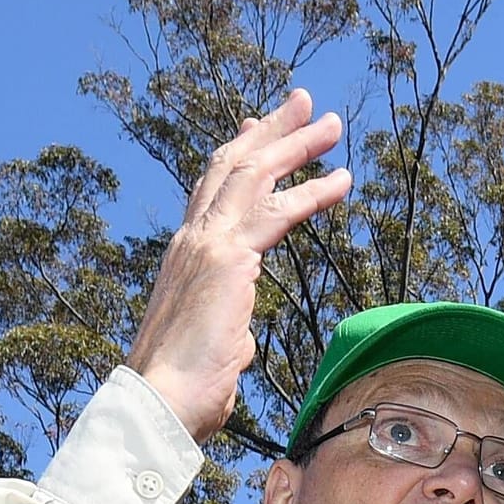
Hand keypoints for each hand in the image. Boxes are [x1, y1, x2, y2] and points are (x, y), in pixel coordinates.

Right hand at [126, 90, 351, 441]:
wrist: (161, 400)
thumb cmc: (185, 388)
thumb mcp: (212, 343)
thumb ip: (228, 326)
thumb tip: (239, 334)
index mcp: (185, 255)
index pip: (210, 190)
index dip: (236, 155)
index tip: (255, 129)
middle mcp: (192, 239)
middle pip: (232, 165)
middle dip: (270, 130)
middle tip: (302, 103)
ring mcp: (207, 244)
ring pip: (254, 175)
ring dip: (296, 145)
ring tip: (333, 124)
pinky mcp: (229, 259)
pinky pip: (277, 212)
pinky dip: (312, 191)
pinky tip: (342, 180)